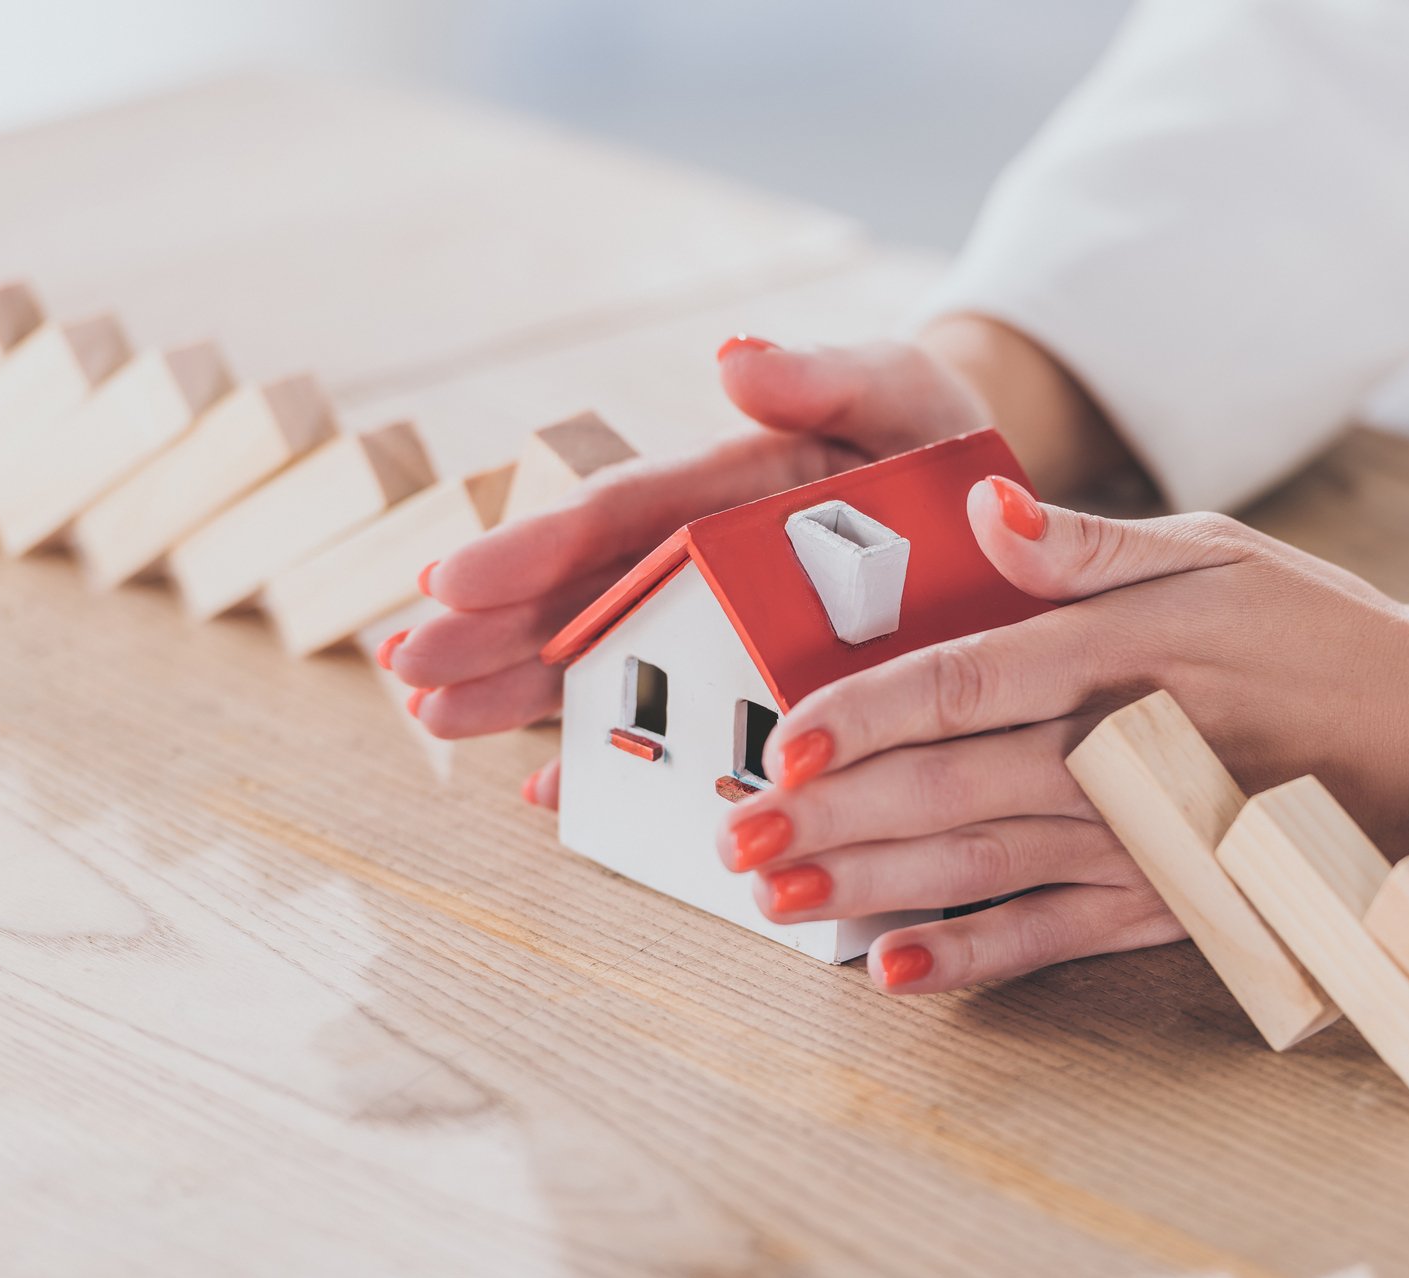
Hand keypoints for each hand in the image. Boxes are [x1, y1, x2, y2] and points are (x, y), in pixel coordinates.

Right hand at [386, 337, 989, 762]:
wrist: (999, 516)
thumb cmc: (934, 439)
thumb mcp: (897, 393)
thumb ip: (825, 377)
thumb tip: (733, 357)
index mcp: (725, 486)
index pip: (617, 515)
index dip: (533, 546)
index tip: (450, 577)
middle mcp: (706, 559)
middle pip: (587, 598)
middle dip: (495, 634)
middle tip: (409, 668)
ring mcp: (725, 628)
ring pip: (609, 664)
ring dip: (522, 696)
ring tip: (436, 720)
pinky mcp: (761, 690)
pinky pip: (681, 728)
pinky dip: (621, 757)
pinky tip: (554, 788)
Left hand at [716, 481, 1408, 994]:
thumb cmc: (1308, 628)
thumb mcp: (1212, 552)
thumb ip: (1086, 545)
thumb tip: (985, 513)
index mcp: (1114, 653)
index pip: (964, 683)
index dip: (866, 715)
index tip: (783, 741)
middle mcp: (1115, 750)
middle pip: (948, 785)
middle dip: (831, 815)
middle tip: (734, 836)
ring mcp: (1137, 836)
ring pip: (979, 863)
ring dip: (868, 885)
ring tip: (775, 898)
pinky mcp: (1161, 900)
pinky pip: (1052, 937)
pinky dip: (971, 957)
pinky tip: (892, 969)